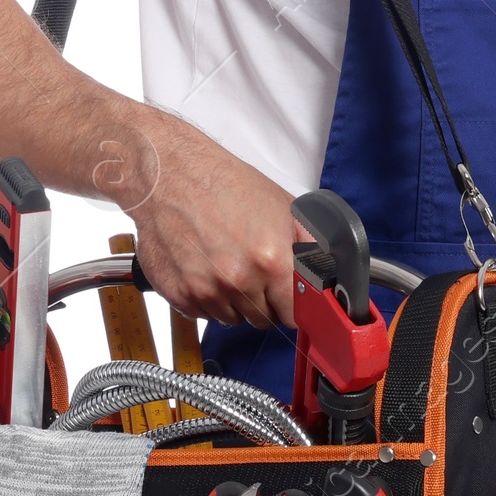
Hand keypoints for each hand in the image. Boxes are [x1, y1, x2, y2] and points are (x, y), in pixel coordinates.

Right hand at [91, 107, 310, 327]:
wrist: (171, 175)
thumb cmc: (223, 184)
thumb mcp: (281, 205)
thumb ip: (307, 243)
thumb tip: (324, 270)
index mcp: (271, 260)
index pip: (294, 314)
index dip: (292, 305)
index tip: (288, 297)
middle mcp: (239, 281)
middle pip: (263, 319)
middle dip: (264, 301)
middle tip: (253, 271)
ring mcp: (206, 292)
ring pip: (233, 319)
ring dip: (234, 302)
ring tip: (226, 265)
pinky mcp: (179, 296)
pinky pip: (204, 315)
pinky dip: (207, 299)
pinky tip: (204, 268)